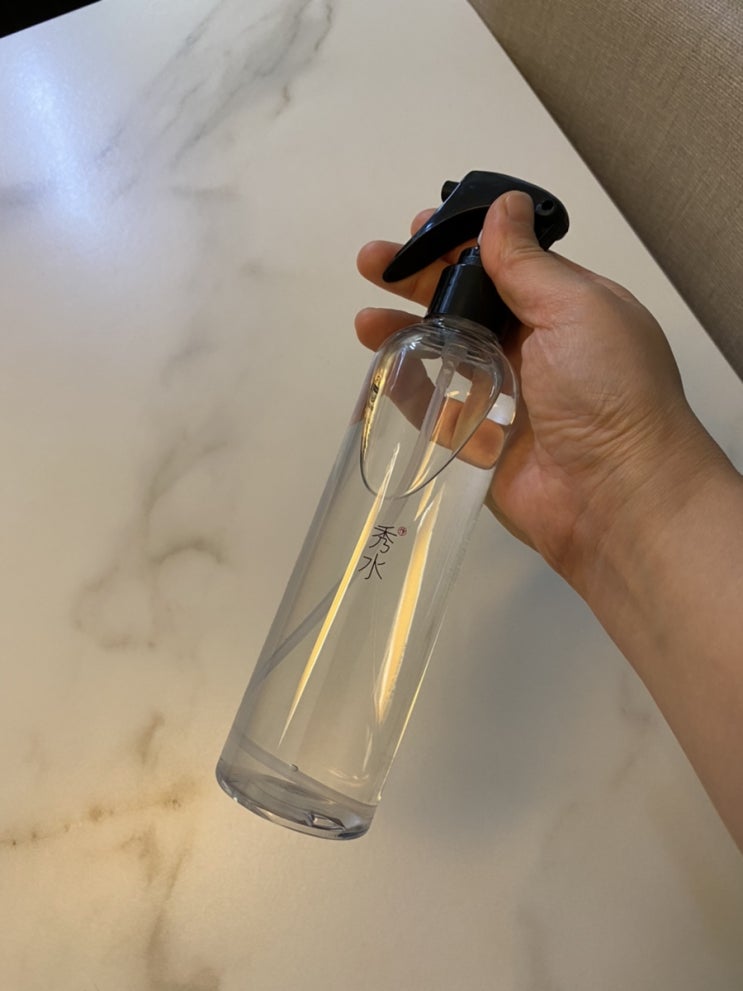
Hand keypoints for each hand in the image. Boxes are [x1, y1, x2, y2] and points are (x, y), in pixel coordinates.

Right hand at [356, 191, 721, 592]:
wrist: (615, 495)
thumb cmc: (606, 389)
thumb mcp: (576, 308)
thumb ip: (529, 264)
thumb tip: (504, 205)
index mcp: (564, 308)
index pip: (504, 264)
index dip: (461, 243)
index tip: (421, 227)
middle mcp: (535, 347)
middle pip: (466, 304)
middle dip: (418, 280)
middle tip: (373, 262)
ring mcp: (506, 396)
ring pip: (446, 354)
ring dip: (405, 331)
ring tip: (366, 319)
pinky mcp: (482, 441)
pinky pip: (438, 409)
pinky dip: (411, 389)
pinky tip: (384, 367)